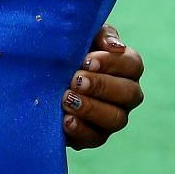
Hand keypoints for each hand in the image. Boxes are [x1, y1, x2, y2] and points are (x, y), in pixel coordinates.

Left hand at [61, 24, 144, 149]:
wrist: (41, 74)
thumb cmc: (70, 49)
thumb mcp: (84, 35)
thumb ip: (102, 35)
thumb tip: (116, 47)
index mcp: (127, 67)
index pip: (133, 65)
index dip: (113, 63)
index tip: (87, 60)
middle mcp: (126, 94)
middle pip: (129, 94)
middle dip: (101, 86)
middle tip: (75, 81)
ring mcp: (113, 117)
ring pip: (116, 119)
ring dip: (91, 108)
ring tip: (66, 99)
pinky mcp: (95, 135)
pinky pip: (95, 138)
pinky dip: (81, 130)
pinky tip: (65, 120)